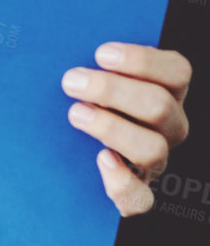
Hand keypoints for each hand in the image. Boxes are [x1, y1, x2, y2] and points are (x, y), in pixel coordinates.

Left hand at [61, 43, 191, 216]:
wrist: (71, 153)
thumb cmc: (85, 99)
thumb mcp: (95, 77)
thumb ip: (96, 65)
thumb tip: (67, 47)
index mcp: (168, 91)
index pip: (178, 72)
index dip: (143, 61)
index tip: (101, 54)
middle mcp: (169, 127)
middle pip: (160, 107)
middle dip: (113, 91)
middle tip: (71, 81)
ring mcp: (156, 162)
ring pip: (152, 149)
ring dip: (112, 128)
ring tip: (76, 113)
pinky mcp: (137, 194)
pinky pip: (140, 198)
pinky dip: (122, 182)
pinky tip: (101, 161)